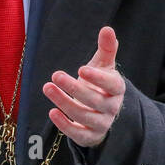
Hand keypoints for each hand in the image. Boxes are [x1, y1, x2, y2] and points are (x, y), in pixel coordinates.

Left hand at [43, 26, 124, 147]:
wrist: (101, 112)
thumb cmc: (100, 84)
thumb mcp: (103, 66)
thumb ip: (106, 49)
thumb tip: (107, 28)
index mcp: (117, 89)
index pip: (112, 85)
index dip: (98, 78)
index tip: (80, 69)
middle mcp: (112, 108)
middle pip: (95, 101)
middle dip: (74, 88)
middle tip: (55, 75)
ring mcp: (102, 123)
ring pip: (85, 117)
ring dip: (65, 103)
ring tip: (48, 88)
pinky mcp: (91, 136)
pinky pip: (80, 135)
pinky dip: (65, 126)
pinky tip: (52, 112)